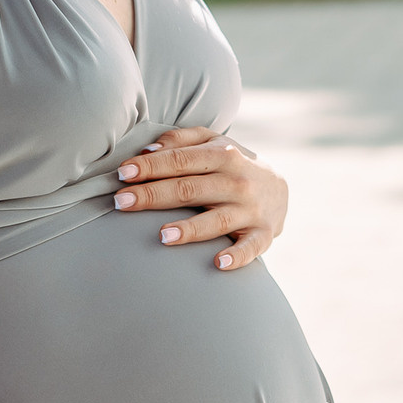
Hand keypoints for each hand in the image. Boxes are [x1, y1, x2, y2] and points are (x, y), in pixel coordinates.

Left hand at [111, 128, 287, 270]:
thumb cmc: (232, 164)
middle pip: (190, 189)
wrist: (280, 188)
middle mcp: (237, 181)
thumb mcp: (212, 142)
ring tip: (163, 235)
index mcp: (222, 154)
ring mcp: (251, 210)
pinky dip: (237, 256)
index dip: (150, 166)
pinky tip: (218, 263)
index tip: (122, 174)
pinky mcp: (263, 234)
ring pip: (217, 220)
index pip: (180, 160)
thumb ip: (181, 140)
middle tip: (122, 202)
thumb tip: (147, 150)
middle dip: (154, 195)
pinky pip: (251, 248)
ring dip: (190, 229)